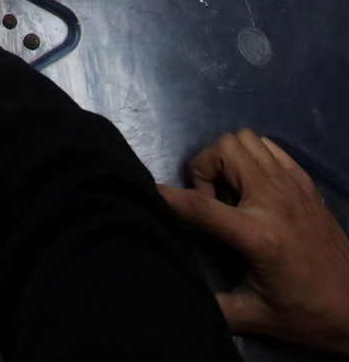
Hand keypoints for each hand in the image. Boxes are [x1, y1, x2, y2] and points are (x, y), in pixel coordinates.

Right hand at [161, 129, 348, 353]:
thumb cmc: (305, 314)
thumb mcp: (254, 316)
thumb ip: (212, 303)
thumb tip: (175, 291)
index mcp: (259, 236)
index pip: (201, 206)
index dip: (169, 196)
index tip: (151, 191)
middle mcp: (274, 201)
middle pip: (224, 150)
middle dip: (204, 169)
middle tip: (211, 202)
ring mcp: (293, 187)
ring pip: (245, 139)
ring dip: (228, 160)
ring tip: (232, 193)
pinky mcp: (306, 183)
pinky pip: (269, 146)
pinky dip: (252, 156)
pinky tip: (254, 188)